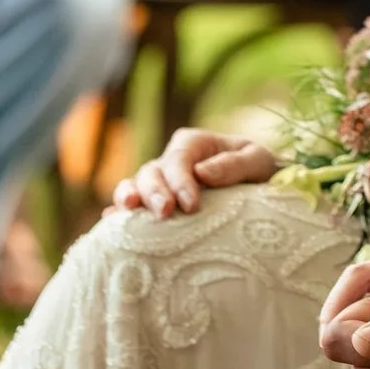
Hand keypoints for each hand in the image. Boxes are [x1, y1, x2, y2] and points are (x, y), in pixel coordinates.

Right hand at [112, 128, 280, 216]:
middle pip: (151, 172)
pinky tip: (110, 225)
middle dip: (154, 192)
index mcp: (194, 143)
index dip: (180, 181)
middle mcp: (171, 161)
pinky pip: (130, 209)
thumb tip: (203, 172)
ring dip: (128, 197)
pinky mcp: (154, 205)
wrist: (258, 191)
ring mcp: (159, 183)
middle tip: (164, 212)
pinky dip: (118, 215)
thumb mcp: (258, 160)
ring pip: (134, 185)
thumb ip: (235, 164)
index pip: (179, 159)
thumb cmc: (259, 171)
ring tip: (127, 212)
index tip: (192, 205)